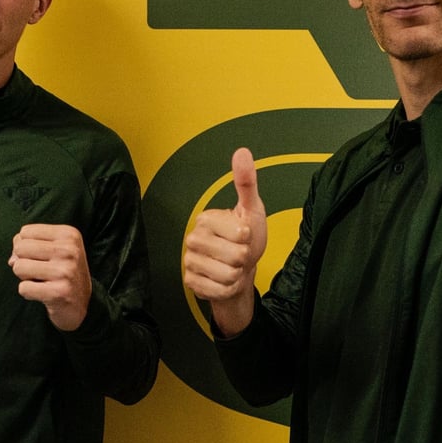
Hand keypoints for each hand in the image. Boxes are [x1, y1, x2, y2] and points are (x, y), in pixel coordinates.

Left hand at [9, 224, 91, 330]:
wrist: (82, 304)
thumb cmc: (62, 271)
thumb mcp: (52, 249)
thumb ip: (27, 245)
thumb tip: (12, 260)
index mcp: (69, 235)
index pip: (25, 232)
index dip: (26, 246)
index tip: (41, 257)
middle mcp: (69, 250)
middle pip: (20, 248)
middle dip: (23, 261)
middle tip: (40, 270)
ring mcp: (65, 271)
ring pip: (18, 267)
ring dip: (24, 278)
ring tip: (41, 281)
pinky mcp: (59, 292)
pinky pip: (23, 288)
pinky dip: (28, 293)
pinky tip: (43, 294)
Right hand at [183, 147, 266, 336]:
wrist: (238, 270)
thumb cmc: (245, 239)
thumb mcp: (251, 209)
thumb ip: (246, 182)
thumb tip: (242, 152)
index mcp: (206, 218)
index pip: (241, 233)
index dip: (248, 237)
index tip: (243, 235)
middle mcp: (193, 238)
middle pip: (235, 256)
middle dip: (244, 259)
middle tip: (238, 254)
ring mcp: (190, 261)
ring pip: (228, 275)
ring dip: (237, 275)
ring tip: (232, 266)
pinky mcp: (191, 282)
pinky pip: (220, 290)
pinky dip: (228, 289)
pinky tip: (223, 280)